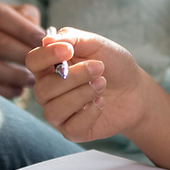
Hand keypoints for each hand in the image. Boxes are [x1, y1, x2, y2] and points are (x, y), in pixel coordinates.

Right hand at [0, 0, 43, 96]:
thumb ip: (28, 19)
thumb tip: (42, 36)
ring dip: (12, 75)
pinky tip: (17, 90)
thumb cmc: (2, 29)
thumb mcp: (14, 16)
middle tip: (40, 65)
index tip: (42, 42)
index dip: (22, 29)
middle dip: (20, 54)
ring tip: (31, 80)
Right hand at [28, 28, 149, 142]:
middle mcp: (50, 91)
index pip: (33, 62)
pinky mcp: (73, 131)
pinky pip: (71, 127)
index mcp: (51, 67)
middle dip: (74, 77)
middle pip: (42, 89)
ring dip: (83, 94)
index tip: (68, 50)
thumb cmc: (114, 65)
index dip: (47, 56)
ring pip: (54, 110)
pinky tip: (101, 103)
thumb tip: (47, 40)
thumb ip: (71, 38)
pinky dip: (90, 113)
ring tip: (102, 84)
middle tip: (99, 67)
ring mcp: (60, 113)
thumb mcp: (96, 44)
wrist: (136, 89)